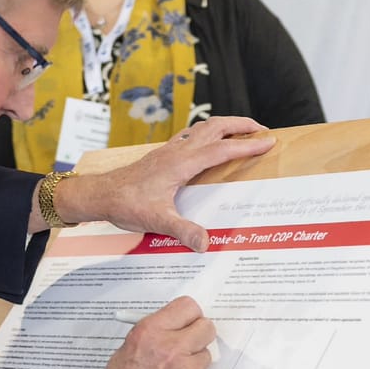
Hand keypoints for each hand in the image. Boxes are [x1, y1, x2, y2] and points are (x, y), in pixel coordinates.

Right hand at [49, 297, 214, 368]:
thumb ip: (150, 339)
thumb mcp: (122, 355)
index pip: (188, 306)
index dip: (188, 316)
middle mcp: (172, 349)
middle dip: (198, 335)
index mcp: (149, 333)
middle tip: (187, 346)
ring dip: (194, 363)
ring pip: (206, 355)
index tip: (185, 322)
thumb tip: (170, 331)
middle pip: (206, 327)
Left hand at [53, 117, 274, 250]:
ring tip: (241, 132)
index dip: (247, 145)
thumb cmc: (126, 204)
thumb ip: (183, 231)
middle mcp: (177, 152)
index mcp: (181, 163)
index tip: (269, 142)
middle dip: (240, 125)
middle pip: (215, 127)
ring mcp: (168, 151)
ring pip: (202, 129)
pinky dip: (206, 134)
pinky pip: (190, 137)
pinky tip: (207, 143)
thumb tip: (206, 243)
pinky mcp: (161, 155)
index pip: (221, 149)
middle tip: (262, 130)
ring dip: (224, 126)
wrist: (99, 194)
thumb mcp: (157, 221)